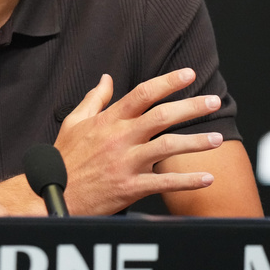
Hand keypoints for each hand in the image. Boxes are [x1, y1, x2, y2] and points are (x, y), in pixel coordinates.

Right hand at [53, 68, 222, 214]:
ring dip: (196, 142)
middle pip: (162, 116)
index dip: (168, 82)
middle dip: (191, 106)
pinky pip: (164, 182)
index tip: (188, 74)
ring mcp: (125, 163)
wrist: (52, 195)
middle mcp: (119, 138)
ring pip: (168, 147)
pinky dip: (187, 180)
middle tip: (213, 101)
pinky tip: (207, 177)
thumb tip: (107, 79)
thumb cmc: (64, 159)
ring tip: (217, 139)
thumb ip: (94, 99)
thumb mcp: (74, 122)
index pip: (143, 94)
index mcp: (108, 120)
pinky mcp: (129, 187)